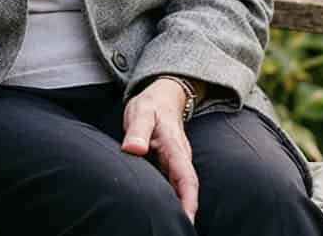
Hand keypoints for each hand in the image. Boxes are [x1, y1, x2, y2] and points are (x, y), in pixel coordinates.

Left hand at [121, 77, 198, 221]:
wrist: (162, 99)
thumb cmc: (151, 106)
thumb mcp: (142, 113)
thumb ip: (137, 130)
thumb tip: (133, 149)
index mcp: (175, 149)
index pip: (187, 179)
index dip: (189, 202)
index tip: (188, 221)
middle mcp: (179, 161)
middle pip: (186, 192)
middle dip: (184, 214)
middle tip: (175, 231)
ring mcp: (175, 165)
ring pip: (178, 191)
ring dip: (176, 210)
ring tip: (167, 227)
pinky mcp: (168, 168)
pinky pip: (171, 187)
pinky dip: (168, 201)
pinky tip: (159, 213)